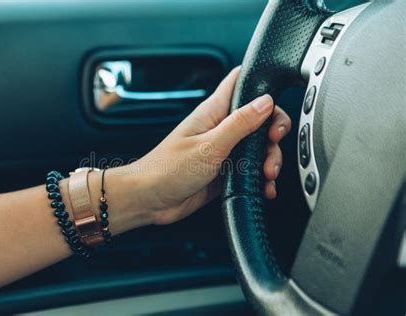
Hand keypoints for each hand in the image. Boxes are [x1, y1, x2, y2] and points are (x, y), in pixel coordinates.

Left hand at [124, 67, 291, 224]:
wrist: (149, 200)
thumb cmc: (167, 169)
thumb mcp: (208, 146)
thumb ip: (239, 124)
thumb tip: (265, 102)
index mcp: (213, 112)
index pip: (240, 83)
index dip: (262, 86)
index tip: (274, 106)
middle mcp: (220, 128)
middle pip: (259, 118)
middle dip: (273, 131)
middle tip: (272, 145)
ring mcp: (223, 150)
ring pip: (258, 146)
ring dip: (269, 159)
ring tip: (266, 174)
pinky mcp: (225, 171)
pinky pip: (250, 169)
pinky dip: (261, 178)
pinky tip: (264, 187)